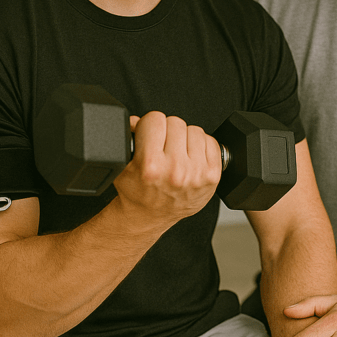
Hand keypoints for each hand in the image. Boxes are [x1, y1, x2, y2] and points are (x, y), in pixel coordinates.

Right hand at [114, 112, 221, 229]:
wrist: (150, 216)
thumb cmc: (137, 192)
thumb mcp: (124, 165)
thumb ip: (128, 137)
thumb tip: (138, 119)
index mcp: (150, 165)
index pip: (155, 119)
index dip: (150, 125)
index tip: (149, 134)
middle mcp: (175, 170)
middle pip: (176, 122)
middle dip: (167, 131)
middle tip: (162, 146)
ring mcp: (196, 174)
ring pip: (195, 130)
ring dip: (186, 138)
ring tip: (177, 152)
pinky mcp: (212, 176)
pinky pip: (211, 142)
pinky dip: (202, 146)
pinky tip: (191, 157)